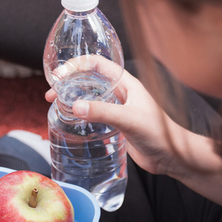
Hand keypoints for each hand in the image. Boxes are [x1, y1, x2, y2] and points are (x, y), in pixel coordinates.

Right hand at [46, 57, 194, 177]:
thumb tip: (75, 106)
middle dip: (68, 82)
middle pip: (89, 79)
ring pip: (89, 97)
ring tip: (54, 105)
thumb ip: (103, 112)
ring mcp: (118, 108)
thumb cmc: (159, 134)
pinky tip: (69, 120)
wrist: (171, 157)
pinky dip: (79, 114)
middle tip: (50, 93)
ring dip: (72, 98)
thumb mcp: (130, 120)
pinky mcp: (115, 124)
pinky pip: (93, 114)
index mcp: (126, 83)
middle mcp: (120, 92)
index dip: (76, 65)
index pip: (97, 64)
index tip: (58, 75)